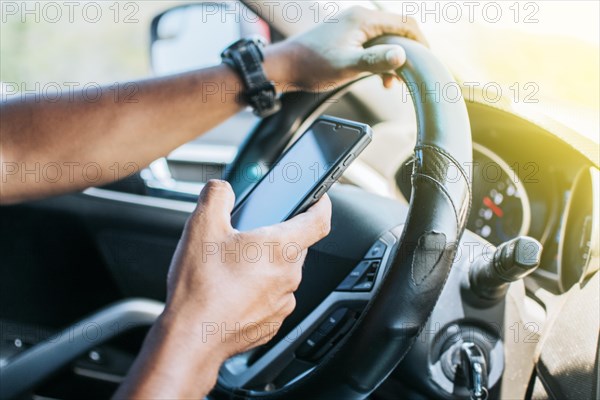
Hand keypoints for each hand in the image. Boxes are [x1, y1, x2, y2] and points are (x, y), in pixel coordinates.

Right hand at [163, 179, 331, 359]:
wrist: (190, 338)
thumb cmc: (201, 288)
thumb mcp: (202, 226)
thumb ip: (217, 196)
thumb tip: (222, 189)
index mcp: (281, 247)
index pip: (320, 220)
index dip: (321, 204)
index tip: (318, 199)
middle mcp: (289, 275)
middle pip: (296, 246)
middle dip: (276, 236)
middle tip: (249, 233)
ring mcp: (282, 302)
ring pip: (282, 273)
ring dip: (265, 265)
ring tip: (233, 264)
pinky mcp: (271, 323)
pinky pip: (271, 298)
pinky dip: (257, 291)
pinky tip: (230, 290)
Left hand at [265, 6, 426, 90]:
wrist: (285, 67)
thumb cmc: (312, 65)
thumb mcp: (346, 66)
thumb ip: (375, 61)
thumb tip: (402, 56)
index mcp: (363, 19)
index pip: (405, 23)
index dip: (421, 41)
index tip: (428, 61)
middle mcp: (360, 17)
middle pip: (397, 30)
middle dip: (407, 53)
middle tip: (409, 77)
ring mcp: (353, 26)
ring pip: (385, 39)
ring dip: (393, 60)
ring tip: (390, 83)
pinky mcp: (347, 37)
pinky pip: (373, 44)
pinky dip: (380, 60)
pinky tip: (378, 78)